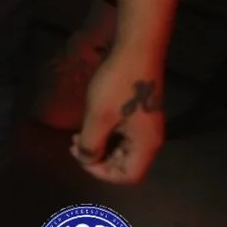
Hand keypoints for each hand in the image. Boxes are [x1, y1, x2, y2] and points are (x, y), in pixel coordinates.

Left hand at [70, 47, 166, 183]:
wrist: (135, 50)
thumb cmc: (117, 84)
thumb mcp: (98, 117)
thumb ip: (91, 144)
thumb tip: (86, 160)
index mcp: (146, 145)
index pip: (128, 176)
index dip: (102, 173)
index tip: (81, 156)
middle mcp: (150, 140)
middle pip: (126, 165)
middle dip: (99, 160)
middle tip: (75, 145)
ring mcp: (146, 127)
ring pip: (123, 150)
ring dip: (100, 147)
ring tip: (78, 136)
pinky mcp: (140, 115)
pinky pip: (123, 136)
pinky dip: (106, 136)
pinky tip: (90, 125)